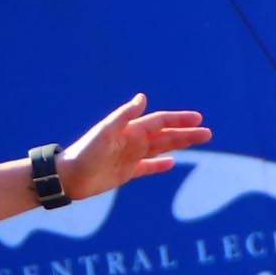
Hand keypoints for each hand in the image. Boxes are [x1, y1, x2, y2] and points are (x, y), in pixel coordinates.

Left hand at [56, 95, 212, 200]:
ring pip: (161, 149)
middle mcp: (132, 141)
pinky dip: (160, 165)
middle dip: (186, 133)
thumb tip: (143, 97)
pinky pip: (148, 167)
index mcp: (130, 130)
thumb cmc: (85, 152)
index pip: (160, 121)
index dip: (178, 119)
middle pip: (165, 135)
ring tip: (199, 142)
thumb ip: (124, 115)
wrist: (67, 177)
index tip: (198, 118)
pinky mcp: (126, 173)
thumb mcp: (105, 132)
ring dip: (179, 145)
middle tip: (208, 133)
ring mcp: (130, 157)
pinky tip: (172, 163)